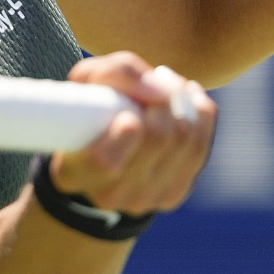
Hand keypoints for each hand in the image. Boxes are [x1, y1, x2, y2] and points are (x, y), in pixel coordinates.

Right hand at [50, 53, 215, 215]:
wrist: (104, 140)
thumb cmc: (91, 106)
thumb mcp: (88, 80)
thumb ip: (117, 74)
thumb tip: (161, 90)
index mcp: (73, 173)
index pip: (105, 162)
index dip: (128, 129)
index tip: (129, 111)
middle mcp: (107, 195)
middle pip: (158, 140)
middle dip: (163, 100)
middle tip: (153, 81)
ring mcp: (144, 199)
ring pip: (186, 141)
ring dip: (182, 101)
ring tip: (166, 87)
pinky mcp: (172, 195)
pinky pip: (200, 145)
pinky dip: (198, 113)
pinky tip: (185, 100)